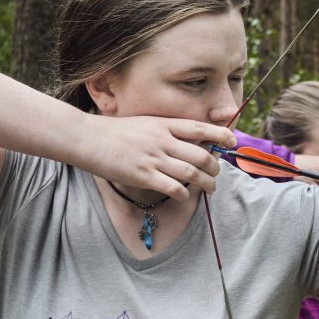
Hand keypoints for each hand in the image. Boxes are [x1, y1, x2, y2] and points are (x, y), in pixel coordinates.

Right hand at [83, 116, 235, 199]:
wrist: (86, 138)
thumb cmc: (114, 132)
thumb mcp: (144, 123)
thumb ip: (165, 130)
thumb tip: (188, 139)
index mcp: (163, 125)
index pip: (199, 128)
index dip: (220, 134)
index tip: (233, 142)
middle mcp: (162, 140)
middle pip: (201, 154)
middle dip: (215, 166)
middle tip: (216, 173)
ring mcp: (153, 158)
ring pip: (191, 172)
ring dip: (206, 183)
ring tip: (210, 188)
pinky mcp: (143, 175)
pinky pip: (172, 187)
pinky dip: (184, 193)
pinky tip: (185, 195)